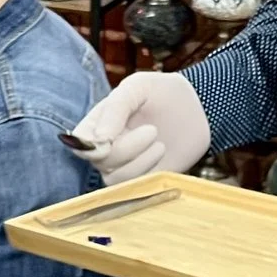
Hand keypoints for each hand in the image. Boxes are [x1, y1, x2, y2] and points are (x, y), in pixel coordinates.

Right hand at [68, 72, 209, 184]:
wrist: (197, 108)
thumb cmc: (163, 92)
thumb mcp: (138, 87)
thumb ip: (115, 108)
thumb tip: (98, 140)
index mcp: (97, 123)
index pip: (79, 143)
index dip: (89, 147)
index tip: (109, 140)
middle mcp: (105, 148)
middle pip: (99, 162)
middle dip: (126, 149)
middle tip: (152, 130)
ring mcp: (123, 167)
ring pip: (116, 180)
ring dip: (140, 162)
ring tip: (160, 143)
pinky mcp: (143, 180)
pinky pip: (136, 189)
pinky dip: (149, 173)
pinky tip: (162, 152)